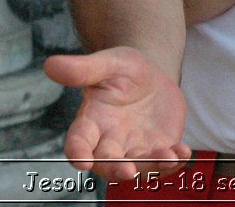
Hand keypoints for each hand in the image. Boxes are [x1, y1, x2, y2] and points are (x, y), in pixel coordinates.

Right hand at [44, 47, 191, 180]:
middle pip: (108, 162)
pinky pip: (166, 160)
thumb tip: (49, 64)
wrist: (152, 74)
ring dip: (152, 166)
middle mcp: (110, 141)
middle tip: (127, 171)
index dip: (78, 153)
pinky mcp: (158, 148)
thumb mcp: (107, 62)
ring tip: (168, 158)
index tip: (81, 161)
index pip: (78, 142)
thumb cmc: (122, 69)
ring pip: (140, 165)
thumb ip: (82, 68)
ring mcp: (135, 148)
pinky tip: (184, 151)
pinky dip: (175, 160)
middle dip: (116, 169)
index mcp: (91, 121)